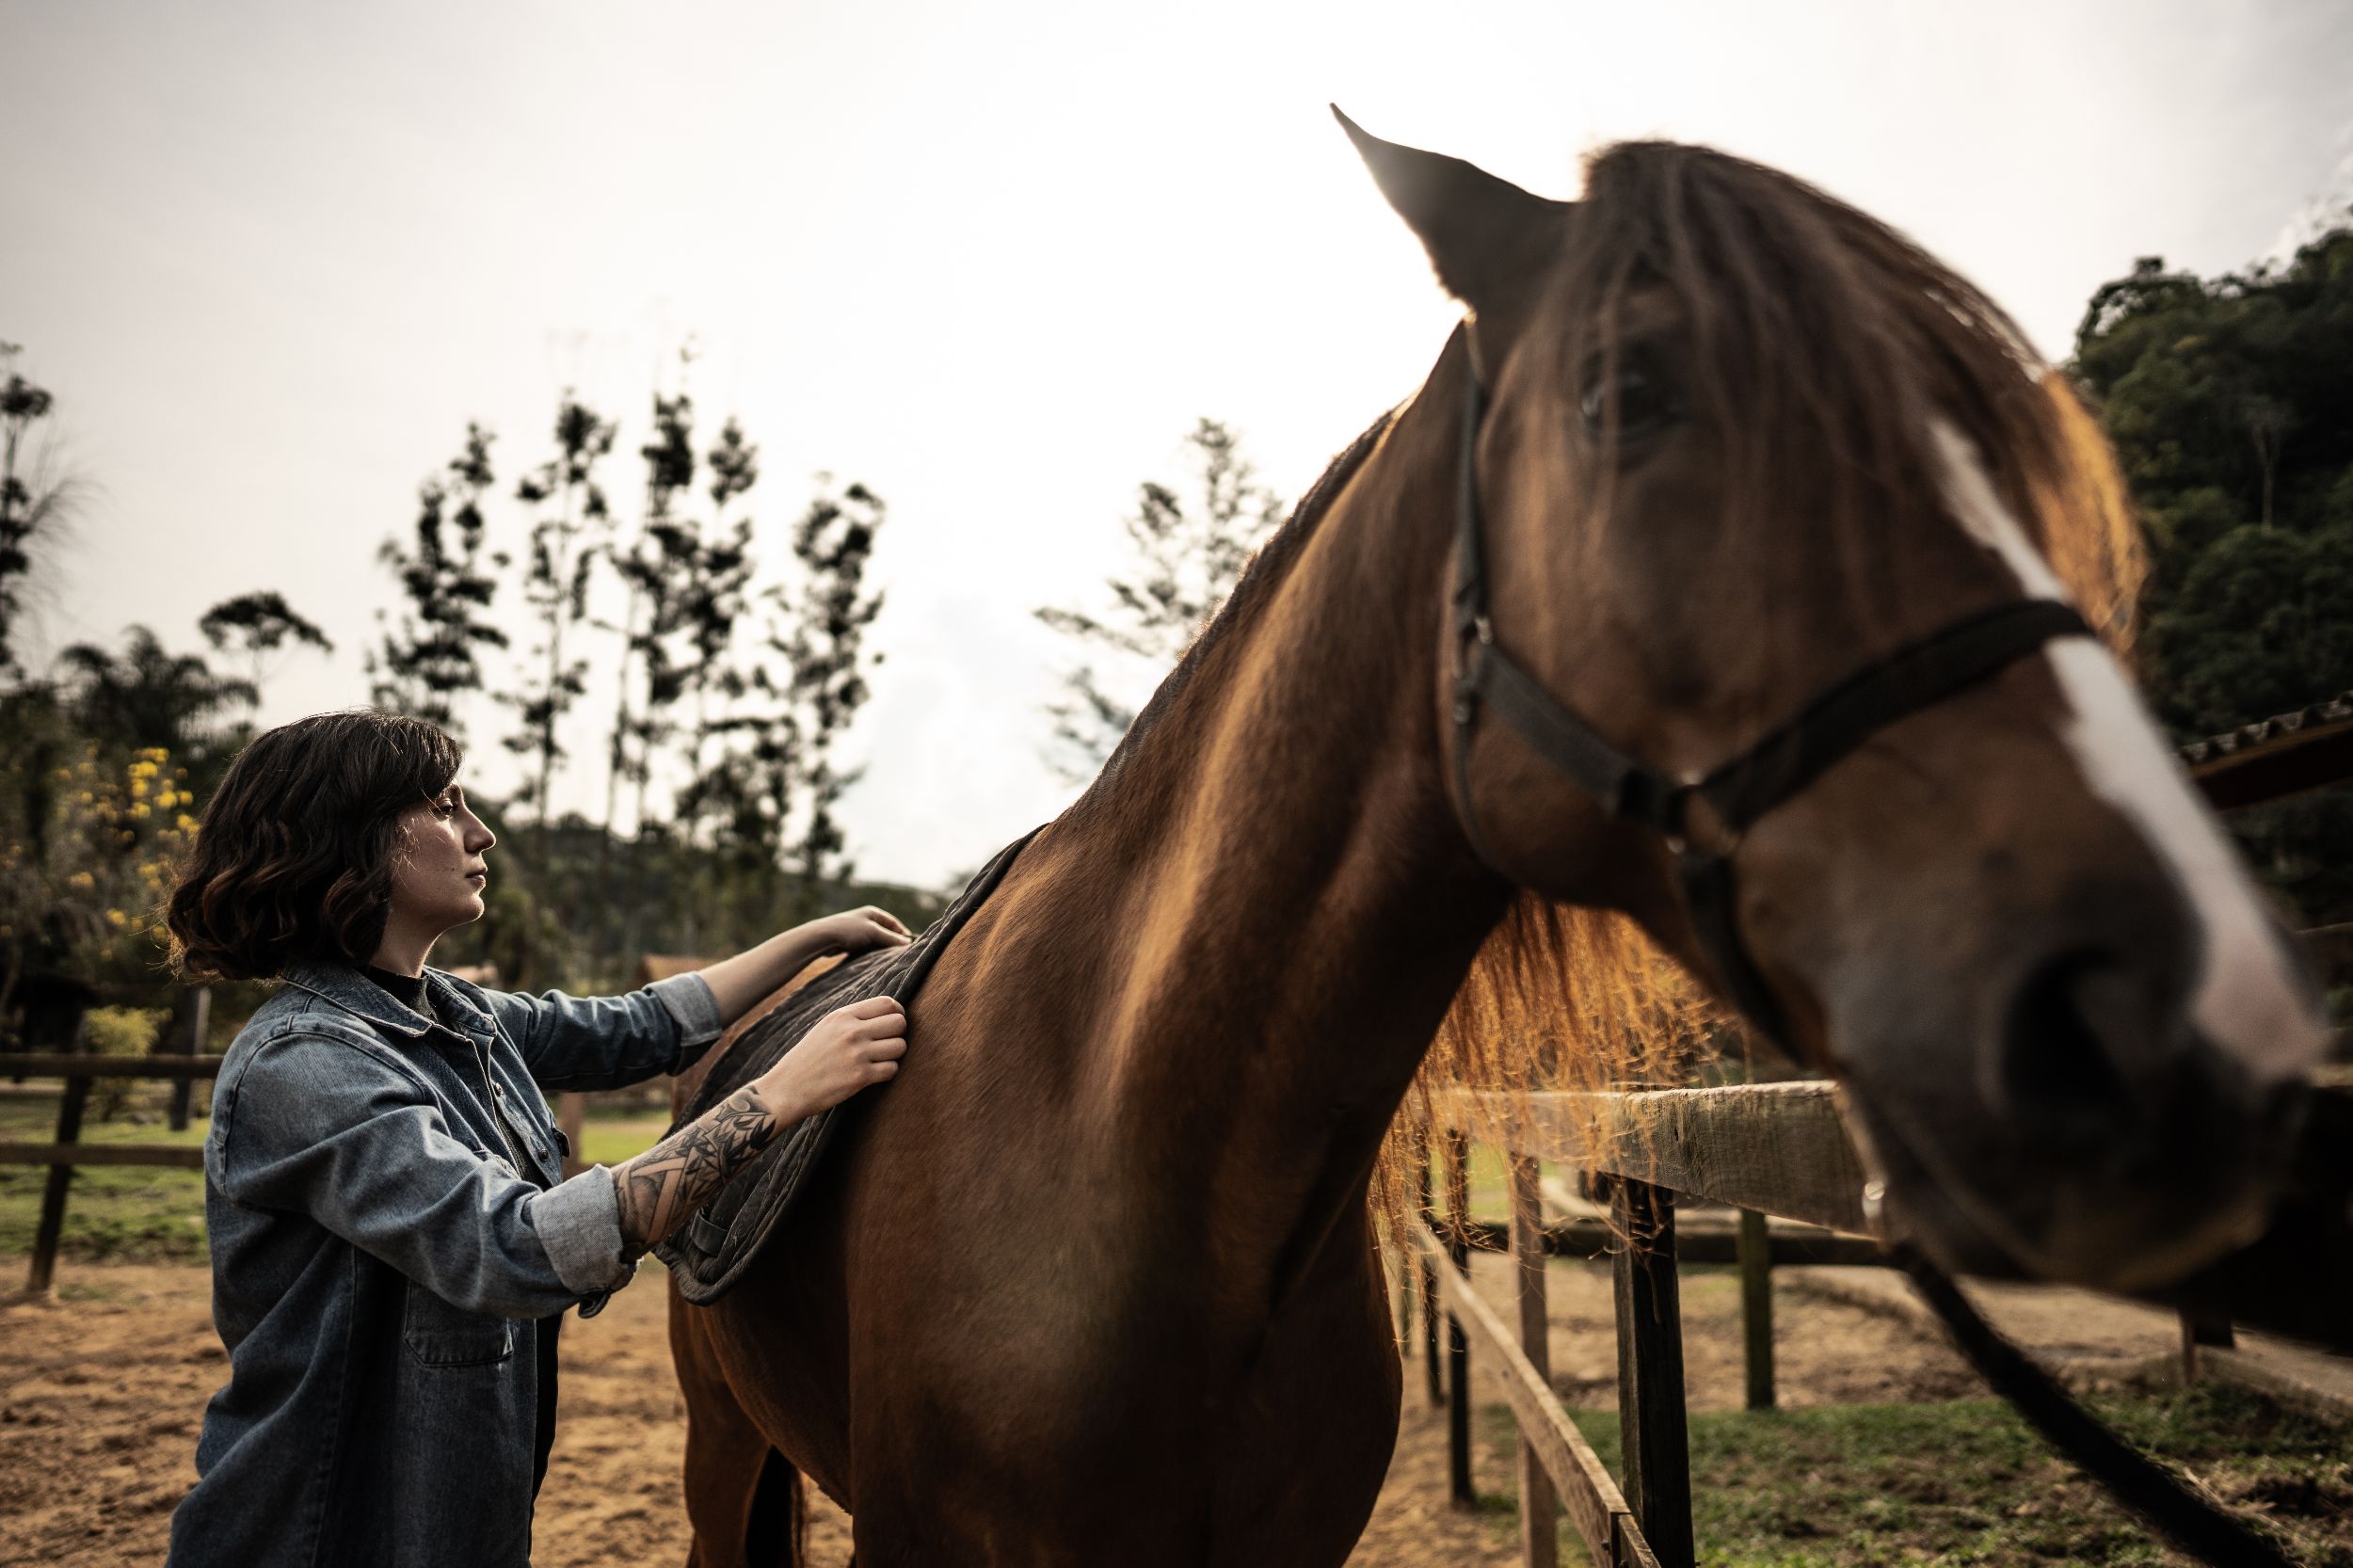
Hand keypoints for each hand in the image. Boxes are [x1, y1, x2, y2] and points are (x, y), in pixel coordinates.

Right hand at [758, 996, 906, 1119]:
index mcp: (843, 1015)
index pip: (888, 1003)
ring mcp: (857, 1054)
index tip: (892, 1025)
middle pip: (899, 1022)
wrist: (787, 1088)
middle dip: (898, 1034)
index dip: (897, 1013)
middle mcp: (852, 1031)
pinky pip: (893, 1069)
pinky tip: (874, 1075)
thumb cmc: (808, 1058)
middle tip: (887, 1044)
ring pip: (900, 1046)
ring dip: (894, 1055)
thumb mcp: (826, 1028)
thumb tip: (886, 1013)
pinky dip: (887, 1073)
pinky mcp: (860, 1077)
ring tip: (880, 1060)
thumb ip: (853, 1019)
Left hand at [803, 906, 913, 957]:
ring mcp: (859, 931)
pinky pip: (867, 947)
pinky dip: (872, 953)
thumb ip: (890, 938)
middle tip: (901, 955)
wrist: (823, 937)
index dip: (902, 934)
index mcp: (873, 913)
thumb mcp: (873, 932)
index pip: (894, 923)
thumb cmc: (848, 930)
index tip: (910, 946)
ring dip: (882, 949)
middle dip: (893, 943)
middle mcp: (867, 920)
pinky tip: (875, 960)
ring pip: (877, 941)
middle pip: (886, 933)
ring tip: (889, 959)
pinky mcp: (852, 941)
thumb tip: (907, 944)